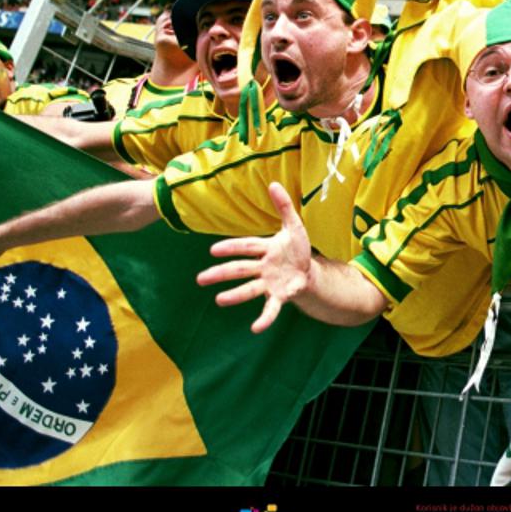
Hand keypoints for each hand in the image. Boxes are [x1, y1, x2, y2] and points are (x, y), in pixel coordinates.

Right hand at [196, 181, 313, 333]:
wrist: (309, 271)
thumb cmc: (297, 249)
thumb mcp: (294, 226)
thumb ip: (284, 206)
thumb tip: (273, 183)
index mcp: (265, 249)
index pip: (247, 247)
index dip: (232, 248)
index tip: (213, 250)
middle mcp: (262, 268)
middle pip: (240, 270)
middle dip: (222, 273)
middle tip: (200, 279)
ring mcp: (269, 283)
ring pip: (249, 290)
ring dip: (235, 295)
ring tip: (219, 301)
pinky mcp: (279, 296)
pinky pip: (270, 308)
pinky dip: (264, 318)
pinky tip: (256, 328)